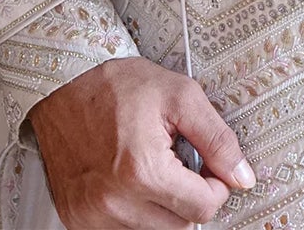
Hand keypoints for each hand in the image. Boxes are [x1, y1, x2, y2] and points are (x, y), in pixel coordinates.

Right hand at [28, 55, 254, 228]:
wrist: (60, 87)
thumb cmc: (115, 87)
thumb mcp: (178, 95)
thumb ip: (216, 138)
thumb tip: (242, 175)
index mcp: (143, 171)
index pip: (204, 208)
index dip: (216, 184)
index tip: (208, 165)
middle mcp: (116, 203)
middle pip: (180, 225)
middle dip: (189, 195)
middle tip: (178, 160)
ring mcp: (93, 217)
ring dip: (162, 205)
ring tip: (152, 166)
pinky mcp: (78, 220)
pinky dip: (135, 210)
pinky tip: (130, 178)